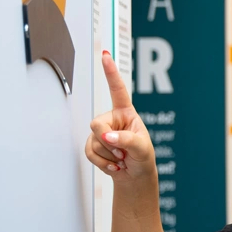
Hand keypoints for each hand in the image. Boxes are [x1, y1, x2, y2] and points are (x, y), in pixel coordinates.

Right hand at [84, 50, 155, 186]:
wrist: (135, 176)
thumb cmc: (142, 158)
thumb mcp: (142, 148)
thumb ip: (126, 140)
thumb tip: (107, 136)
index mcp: (127, 113)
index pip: (118, 90)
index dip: (110, 73)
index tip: (105, 55)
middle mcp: (112, 119)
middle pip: (97, 124)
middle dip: (108, 142)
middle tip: (123, 152)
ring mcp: (101, 132)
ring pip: (93, 141)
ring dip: (108, 155)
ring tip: (121, 158)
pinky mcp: (93, 144)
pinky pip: (89, 152)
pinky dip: (102, 163)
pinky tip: (113, 165)